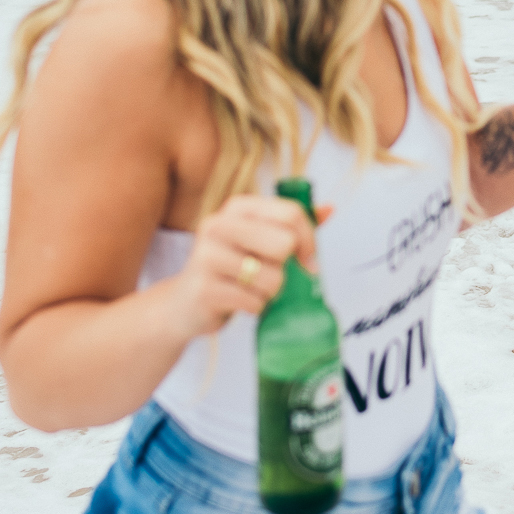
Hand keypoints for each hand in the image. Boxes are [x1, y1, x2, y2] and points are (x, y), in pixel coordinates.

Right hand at [163, 194, 325, 342]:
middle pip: (284, 244)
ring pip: (273, 278)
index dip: (309, 240)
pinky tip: (239, 301)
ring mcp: (208, 256)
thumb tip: (329, 209)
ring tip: (250, 288)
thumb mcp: (258, 239)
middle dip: (285, 268)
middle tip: (269, 273)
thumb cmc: (229, 268)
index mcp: (237, 207)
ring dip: (270, 291)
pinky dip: (255, 307)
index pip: (291, 213)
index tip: (309, 261)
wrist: (184, 303)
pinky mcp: (205, 289)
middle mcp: (218, 225)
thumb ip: (292, 225)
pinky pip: (255, 301)